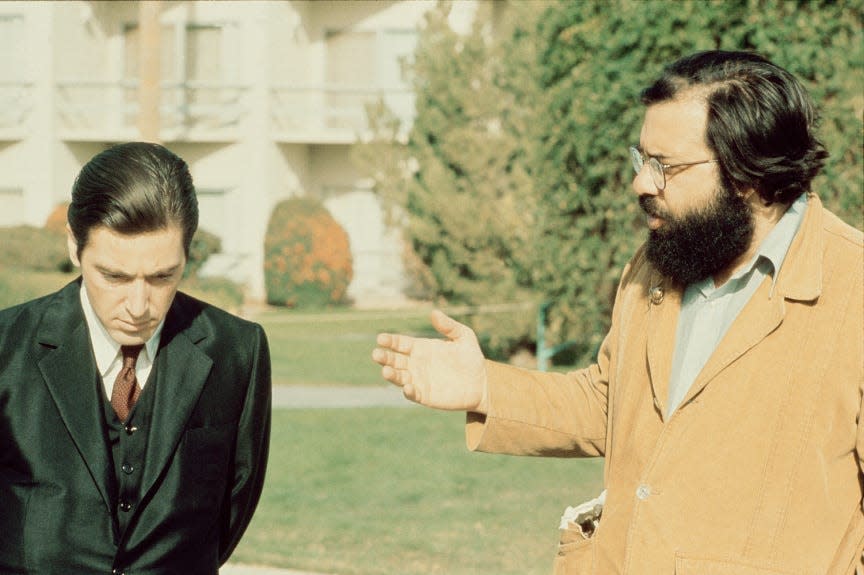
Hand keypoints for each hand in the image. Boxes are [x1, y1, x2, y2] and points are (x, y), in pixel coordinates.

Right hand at [372, 310, 486, 411]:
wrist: (483, 382)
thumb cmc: (472, 357)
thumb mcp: (464, 336)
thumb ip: (449, 326)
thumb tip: (433, 313)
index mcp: (421, 348)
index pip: (400, 343)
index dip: (390, 341)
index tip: (381, 338)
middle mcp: (416, 364)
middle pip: (395, 360)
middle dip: (385, 357)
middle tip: (376, 354)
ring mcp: (419, 380)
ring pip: (399, 377)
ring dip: (391, 374)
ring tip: (385, 371)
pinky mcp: (426, 396)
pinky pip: (413, 394)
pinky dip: (408, 391)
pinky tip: (408, 387)